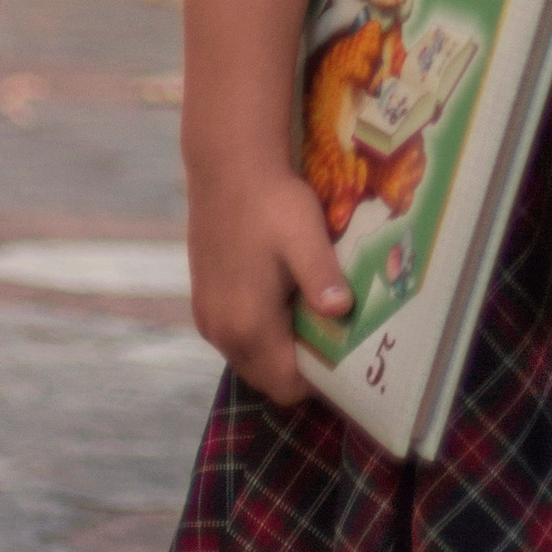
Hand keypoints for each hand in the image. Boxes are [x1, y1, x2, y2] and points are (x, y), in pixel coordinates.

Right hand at [187, 158, 350, 403]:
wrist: (228, 165)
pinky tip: (284, 299)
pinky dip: (261, 334)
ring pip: (250, 359)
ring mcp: (207, 317)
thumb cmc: (272, 201)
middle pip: (267, 379)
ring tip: (313, 318)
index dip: (319, 383)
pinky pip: (236, 337)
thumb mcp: (305, 236)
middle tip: (336, 341)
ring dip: (280, 351)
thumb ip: (322, 277)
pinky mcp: (203, 300)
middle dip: (300, 369)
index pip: (286, 386)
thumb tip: (342, 311)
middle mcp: (221, 332)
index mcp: (248, 325)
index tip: (347, 362)